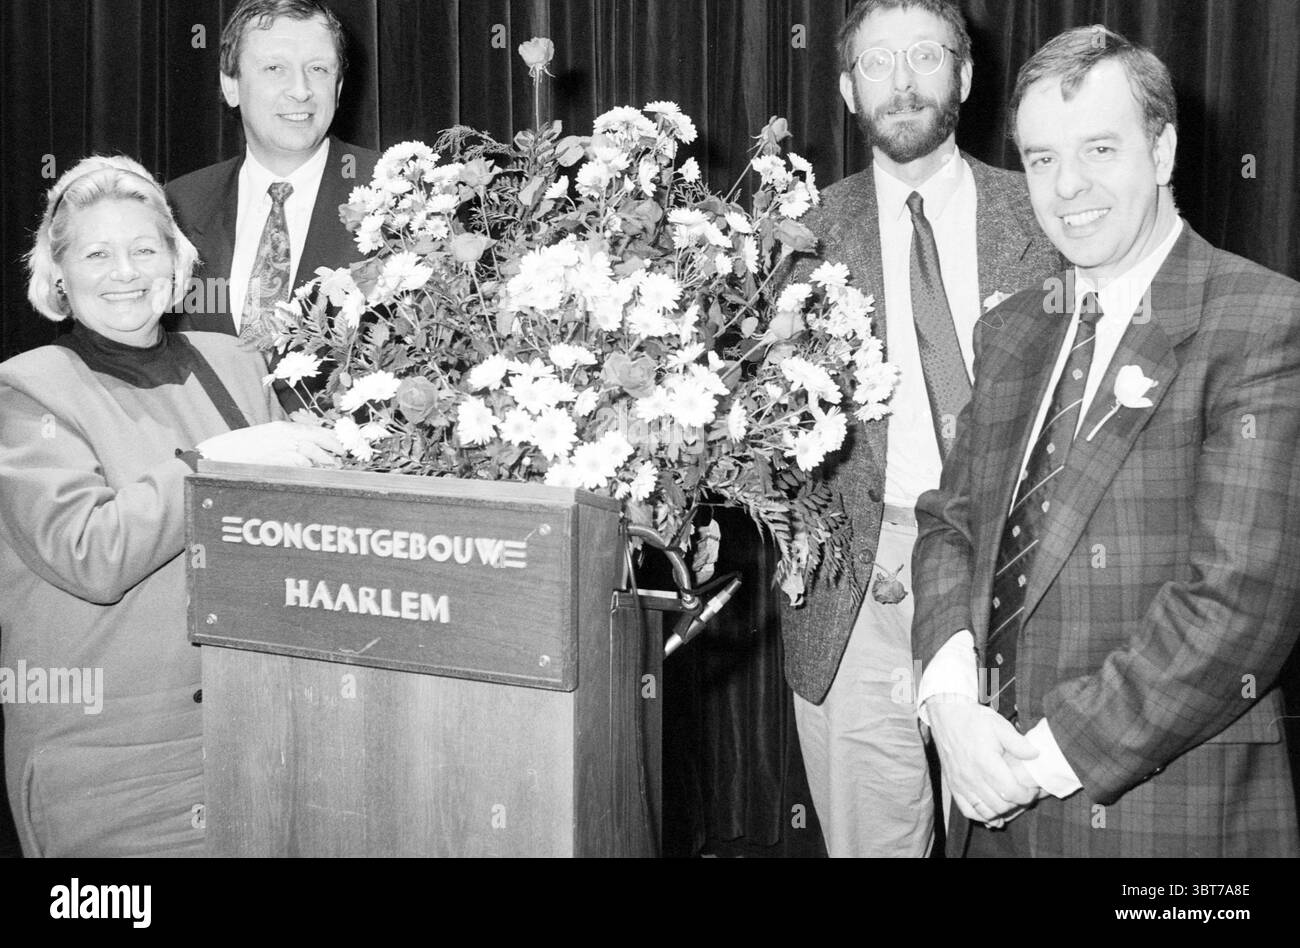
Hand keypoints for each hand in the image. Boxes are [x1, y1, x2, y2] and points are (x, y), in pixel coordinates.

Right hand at [197, 421, 343, 468]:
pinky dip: (310, 469)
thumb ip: (282, 444)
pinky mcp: (277, 459)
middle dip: (333, 447)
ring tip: (332, 467)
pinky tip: (315, 474)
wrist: (214, 458)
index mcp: (279, 427)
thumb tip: (303, 454)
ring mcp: (280, 446)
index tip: (340, 444)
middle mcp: (283, 434)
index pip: (313, 429)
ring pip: (313, 452)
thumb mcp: (261, 441)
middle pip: (318, 437)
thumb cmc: (235, 452)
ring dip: (325, 460)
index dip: (330, 437)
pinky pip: (301, 464)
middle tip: (342, 456)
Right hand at [925, 693, 1040, 823]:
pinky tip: (992, 812)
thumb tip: (1036, 755)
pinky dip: (981, 815)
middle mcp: (972, 777)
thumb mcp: (999, 725)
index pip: (1011, 791)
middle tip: (1024, 795)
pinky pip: (968, 810)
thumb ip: (1019, 743)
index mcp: (985, 762)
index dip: (1026, 795)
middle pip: (1000, 805)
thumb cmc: (974, 720)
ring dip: (1001, 811)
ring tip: (1010, 802)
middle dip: (1017, 804)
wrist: (947, 716)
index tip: (1032, 790)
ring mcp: (961, 783)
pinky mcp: (953, 786)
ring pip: (985, 811)